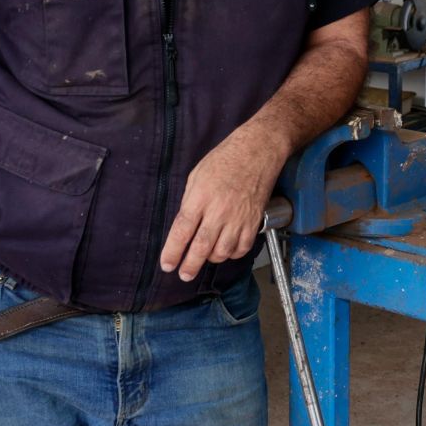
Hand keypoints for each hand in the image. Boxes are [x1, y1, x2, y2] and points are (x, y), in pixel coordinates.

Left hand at [161, 126, 285, 279]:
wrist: (258, 151)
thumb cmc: (226, 159)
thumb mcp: (197, 175)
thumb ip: (190, 202)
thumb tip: (185, 225)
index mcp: (200, 197)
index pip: (182, 231)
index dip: (173, 251)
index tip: (167, 265)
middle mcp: (219, 211)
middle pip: (201, 247)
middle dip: (190, 265)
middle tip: (184, 274)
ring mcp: (238, 218)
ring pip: (222, 251)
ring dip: (211, 259)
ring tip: (205, 257)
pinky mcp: (254, 221)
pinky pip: (242, 247)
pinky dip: (232, 253)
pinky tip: (226, 249)